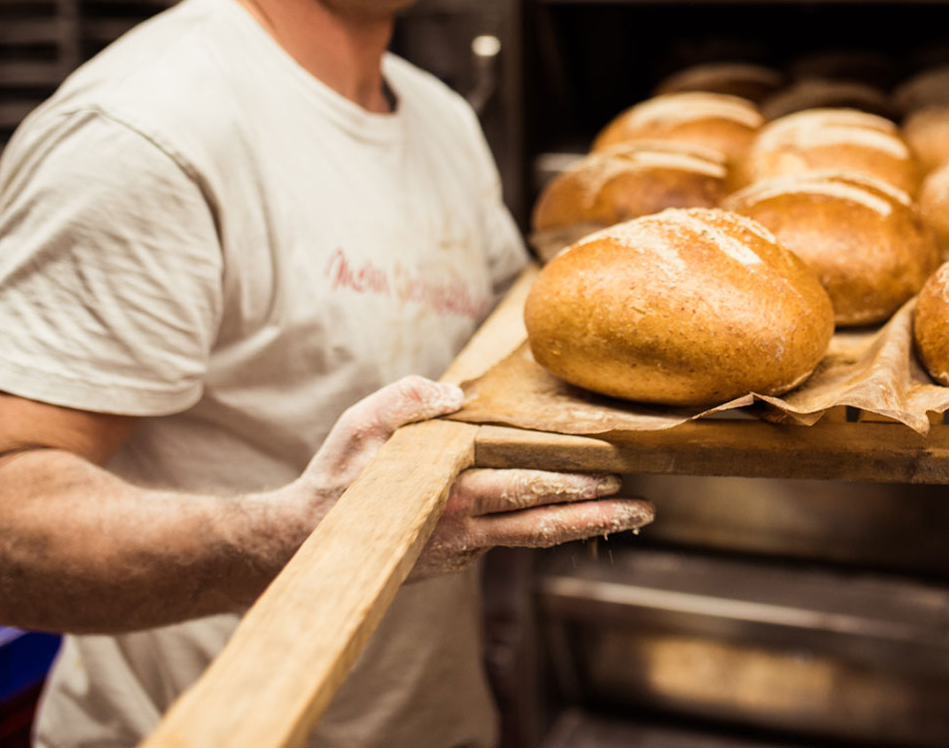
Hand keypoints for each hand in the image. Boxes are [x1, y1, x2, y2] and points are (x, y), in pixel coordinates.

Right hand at [276, 376, 653, 575]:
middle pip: (543, 524)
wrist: (303, 547)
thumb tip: (450, 392)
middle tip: (645, 508)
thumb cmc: (336, 481)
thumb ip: (405, 401)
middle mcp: (466, 530)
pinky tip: (573, 511)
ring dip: (584, 527)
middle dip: (596, 515)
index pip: (523, 488)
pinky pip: (511, 538)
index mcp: (451, 495)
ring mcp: (465, 549)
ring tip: (633, 517)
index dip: (569, 484)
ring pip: (535, 537)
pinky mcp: (458, 557)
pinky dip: (545, 525)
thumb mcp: (361, 426)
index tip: (610, 475)